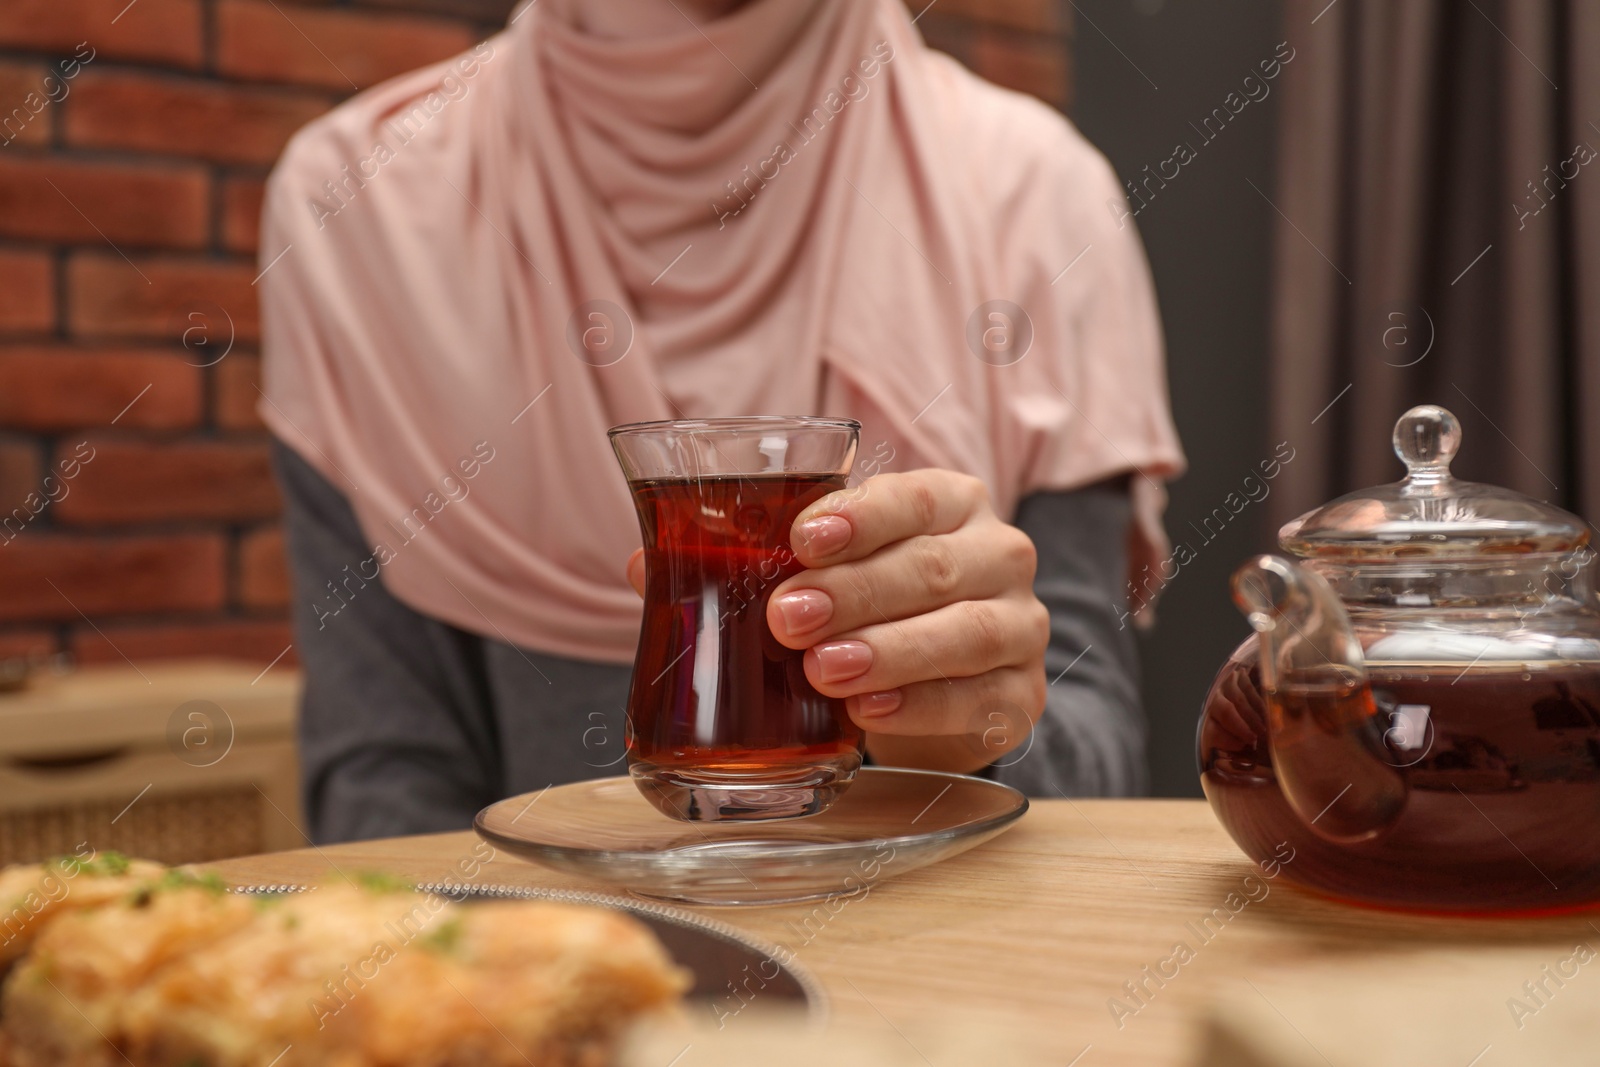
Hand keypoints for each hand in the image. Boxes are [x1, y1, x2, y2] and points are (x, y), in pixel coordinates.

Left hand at [623, 470, 1048, 773]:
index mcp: (950, 505)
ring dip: (892, 650)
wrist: (932, 689)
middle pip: (939, 565)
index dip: (863, 516)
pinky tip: (869, 711)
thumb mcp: (817, 577)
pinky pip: (981, 701)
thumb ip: (742, 564)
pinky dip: (923, 707)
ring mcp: (1020, 628)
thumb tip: (645, 564)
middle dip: (859, 591)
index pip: (917, 496)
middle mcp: (998, 556)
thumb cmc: (867, 612)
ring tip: (823, 670)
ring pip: (969, 632)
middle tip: (787, 617)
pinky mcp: (1022, 698)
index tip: (803, 537)